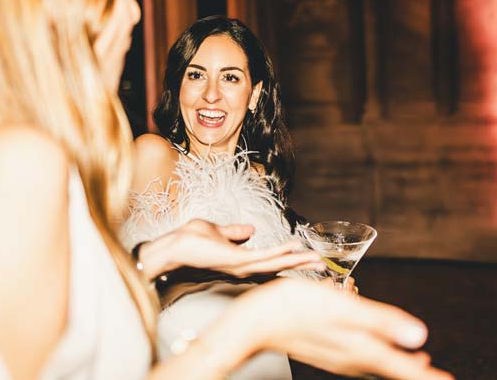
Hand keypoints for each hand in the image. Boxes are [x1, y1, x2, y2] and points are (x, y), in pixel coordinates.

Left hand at [139, 219, 323, 279]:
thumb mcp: (216, 231)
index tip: (306, 257)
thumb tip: (251, 230)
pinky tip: (294, 248)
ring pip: (275, 263)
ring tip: (317, 259)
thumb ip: (234, 232)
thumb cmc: (189, 239)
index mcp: (240, 260)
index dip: (288, 259)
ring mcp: (241, 266)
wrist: (174, 246)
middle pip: (277, 265)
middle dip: (299, 264)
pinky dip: (280, 252)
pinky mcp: (236, 261)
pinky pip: (263, 257)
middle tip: (322, 264)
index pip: (269, 260)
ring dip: (296, 260)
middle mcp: (243, 266)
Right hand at [230, 278, 452, 379]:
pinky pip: (360, 359)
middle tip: (439, 376)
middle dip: (416, 373)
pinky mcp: (324, 350)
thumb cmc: (294, 308)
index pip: (404, 369)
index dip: (428, 377)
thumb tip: (421, 339)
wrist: (253, 322)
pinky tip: (375, 350)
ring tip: (417, 365)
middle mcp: (351, 358)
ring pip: (377, 365)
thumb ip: (382, 322)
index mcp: (360, 349)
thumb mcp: (342, 308)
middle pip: (392, 370)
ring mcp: (336, 356)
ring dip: (399, 366)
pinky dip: (378, 358)